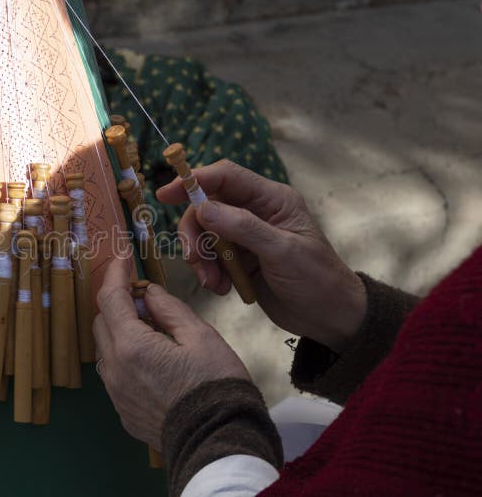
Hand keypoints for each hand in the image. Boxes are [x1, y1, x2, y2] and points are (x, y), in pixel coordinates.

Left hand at [93, 256, 249, 450]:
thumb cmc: (216, 385)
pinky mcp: (123, 412)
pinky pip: (115, 375)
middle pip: (102, 322)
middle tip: (147, 300)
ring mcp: (116, 393)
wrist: (219, 443)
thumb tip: (148, 293)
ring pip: (106, 349)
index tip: (122, 257)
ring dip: (121, 332)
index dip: (115, 273)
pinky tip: (154, 361)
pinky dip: (126, 358)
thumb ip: (169, 309)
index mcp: (132, 345)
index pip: (111, 298)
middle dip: (118, 303)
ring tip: (155, 332)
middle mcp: (115, 369)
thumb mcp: (200, 336)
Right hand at [156, 160, 366, 352]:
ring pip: (205, 235)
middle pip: (207, 208)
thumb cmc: (318, 280)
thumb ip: (244, 228)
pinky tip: (223, 289)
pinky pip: (211, 258)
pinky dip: (209, 273)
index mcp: (272, 199)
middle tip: (194, 259)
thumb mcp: (283, 252)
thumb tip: (204, 208)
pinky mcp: (239, 260)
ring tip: (213, 283)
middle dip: (195, 233)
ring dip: (202, 259)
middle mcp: (255, 212)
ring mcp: (246, 237)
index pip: (226, 177)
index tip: (166, 194)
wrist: (330, 319)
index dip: (194, 180)